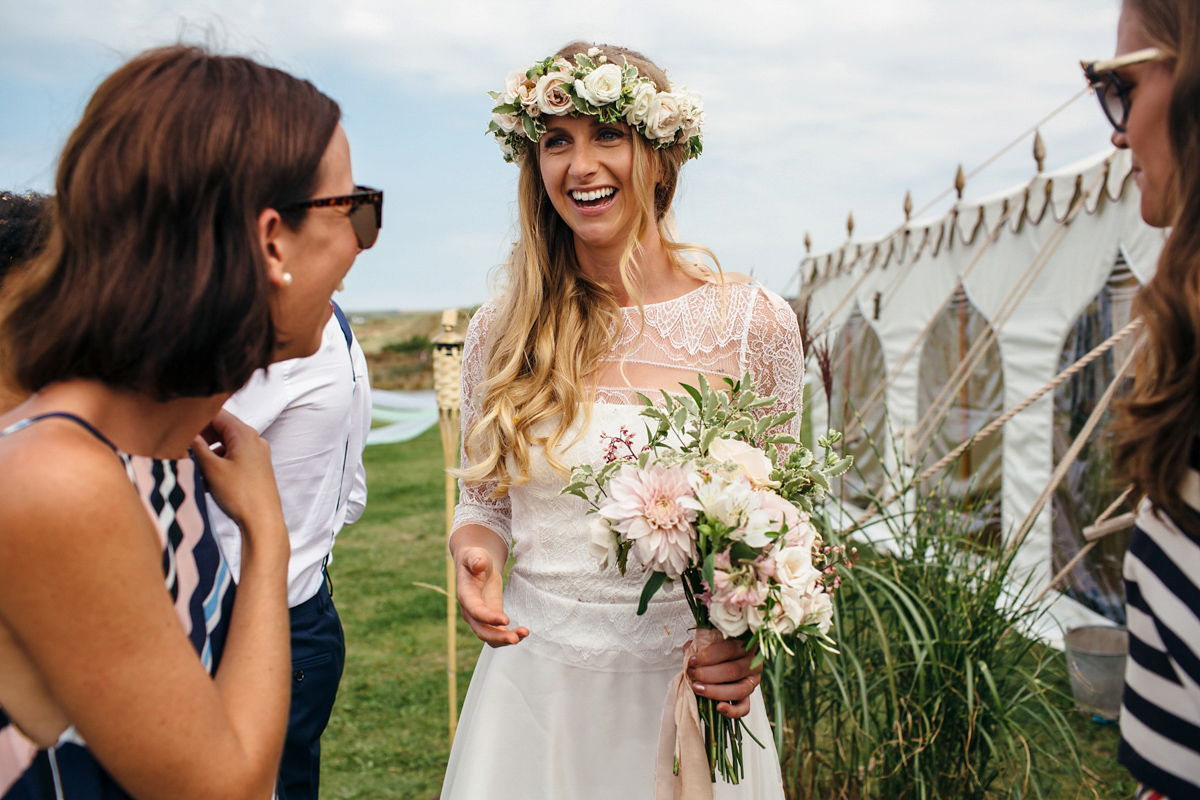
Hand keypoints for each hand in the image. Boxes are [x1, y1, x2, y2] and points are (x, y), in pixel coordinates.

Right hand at [192, 410, 285, 552]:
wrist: (263, 521)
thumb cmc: (241, 495)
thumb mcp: (211, 468)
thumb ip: (197, 447)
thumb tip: (186, 434)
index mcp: (245, 434)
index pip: (217, 414)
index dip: (196, 419)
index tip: (179, 426)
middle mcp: (254, 440)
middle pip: (221, 429)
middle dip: (201, 438)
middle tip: (182, 447)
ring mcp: (257, 455)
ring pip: (225, 446)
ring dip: (208, 454)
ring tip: (193, 467)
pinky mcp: (256, 469)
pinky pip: (232, 459)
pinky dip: (218, 465)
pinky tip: (205, 480)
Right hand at [455, 546, 528, 646]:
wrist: (476, 565)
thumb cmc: (476, 558)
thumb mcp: (475, 555)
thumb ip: (476, 559)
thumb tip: (478, 564)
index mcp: (465, 595)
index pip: (475, 610)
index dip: (488, 617)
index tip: (506, 620)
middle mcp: (470, 611)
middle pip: (481, 630)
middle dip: (498, 637)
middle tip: (516, 639)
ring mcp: (480, 618)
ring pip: (490, 636)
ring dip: (506, 639)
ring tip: (525, 633)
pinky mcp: (490, 619)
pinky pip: (498, 632)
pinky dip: (509, 635)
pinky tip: (523, 633)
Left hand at [689, 638, 761, 718]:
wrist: (719, 660)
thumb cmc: (712, 649)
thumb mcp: (706, 642)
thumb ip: (700, 644)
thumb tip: (690, 653)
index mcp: (745, 644)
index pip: (729, 649)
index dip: (709, 656)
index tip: (692, 661)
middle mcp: (752, 663)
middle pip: (733, 670)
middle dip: (708, 674)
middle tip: (692, 674)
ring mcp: (752, 681)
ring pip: (739, 689)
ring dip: (716, 691)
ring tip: (697, 688)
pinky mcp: (748, 697)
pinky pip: (744, 707)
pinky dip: (733, 710)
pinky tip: (719, 708)